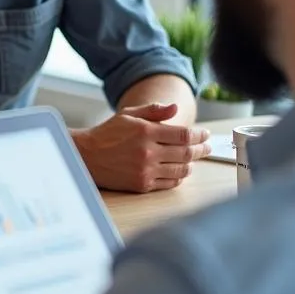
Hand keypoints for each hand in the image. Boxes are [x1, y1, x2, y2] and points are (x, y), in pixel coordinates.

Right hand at [75, 102, 211, 192]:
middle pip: (187, 153)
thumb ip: (153, 111)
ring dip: (192, 164)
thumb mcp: (128, 115)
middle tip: (207, 147)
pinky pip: (170, 183)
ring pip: (181, 170)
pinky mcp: (142, 185)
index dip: (199, 135)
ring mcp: (145, 170)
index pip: (183, 135)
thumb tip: (175, 108)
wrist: (87, 156)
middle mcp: (147, 152)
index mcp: (145, 131)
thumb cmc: (107, 133)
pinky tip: (180, 171)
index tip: (205, 134)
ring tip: (194, 158)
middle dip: (202, 149)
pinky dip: (179, 177)